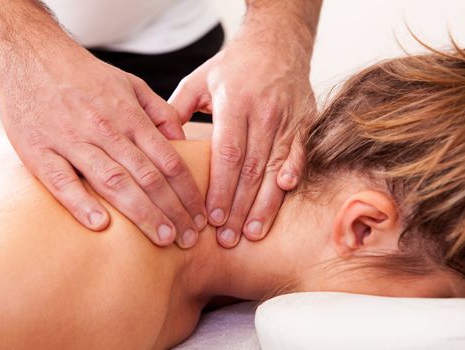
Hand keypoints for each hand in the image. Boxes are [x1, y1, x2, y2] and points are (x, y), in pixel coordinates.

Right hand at [0, 47, 206, 247]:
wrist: (30, 56)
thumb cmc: (86, 75)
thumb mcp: (131, 84)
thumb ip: (159, 112)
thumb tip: (184, 140)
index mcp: (130, 117)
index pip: (169, 161)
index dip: (188, 192)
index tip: (200, 216)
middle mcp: (106, 131)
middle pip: (148, 177)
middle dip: (173, 211)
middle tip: (189, 239)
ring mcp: (72, 141)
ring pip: (113, 182)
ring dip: (141, 213)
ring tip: (162, 239)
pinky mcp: (39, 151)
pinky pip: (62, 181)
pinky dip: (80, 203)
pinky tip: (100, 225)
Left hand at [170, 24, 315, 247]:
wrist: (277, 41)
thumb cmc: (233, 65)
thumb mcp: (198, 80)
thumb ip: (177, 110)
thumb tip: (160, 145)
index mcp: (235, 103)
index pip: (228, 154)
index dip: (221, 188)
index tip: (213, 217)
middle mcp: (264, 113)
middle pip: (252, 169)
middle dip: (240, 207)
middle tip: (229, 238)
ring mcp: (288, 118)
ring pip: (276, 168)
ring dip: (265, 203)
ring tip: (253, 232)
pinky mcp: (304, 121)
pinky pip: (300, 152)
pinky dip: (294, 173)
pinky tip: (285, 193)